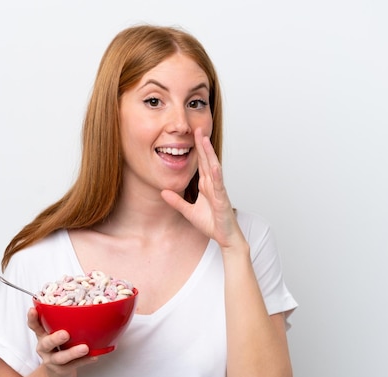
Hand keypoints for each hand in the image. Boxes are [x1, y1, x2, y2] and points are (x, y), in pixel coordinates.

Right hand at [27, 307, 97, 376]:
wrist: (56, 375)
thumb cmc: (59, 348)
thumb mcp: (55, 334)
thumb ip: (62, 323)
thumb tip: (84, 306)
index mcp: (42, 336)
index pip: (35, 326)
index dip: (32, 319)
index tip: (33, 310)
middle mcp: (44, 348)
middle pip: (46, 343)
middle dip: (55, 338)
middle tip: (65, 334)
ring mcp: (52, 361)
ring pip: (61, 357)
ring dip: (73, 352)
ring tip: (84, 348)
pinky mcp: (61, 371)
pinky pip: (74, 366)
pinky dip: (85, 360)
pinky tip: (93, 356)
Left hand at [161, 128, 243, 248]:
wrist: (225, 237)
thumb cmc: (212, 223)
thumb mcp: (188, 212)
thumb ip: (176, 201)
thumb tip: (163, 191)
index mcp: (206, 185)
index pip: (200, 163)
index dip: (197, 149)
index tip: (192, 135)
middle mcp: (213, 184)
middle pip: (207, 161)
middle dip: (202, 145)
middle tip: (198, 128)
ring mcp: (218, 191)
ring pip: (213, 168)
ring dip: (209, 154)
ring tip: (204, 140)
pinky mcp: (222, 200)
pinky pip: (219, 186)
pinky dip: (216, 176)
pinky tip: (213, 166)